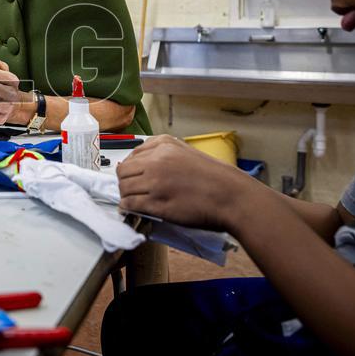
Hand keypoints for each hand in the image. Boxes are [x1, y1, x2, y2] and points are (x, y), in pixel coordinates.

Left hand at [116, 135, 256, 231]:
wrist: (231, 196)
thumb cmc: (214, 177)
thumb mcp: (186, 153)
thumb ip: (163, 154)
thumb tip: (140, 165)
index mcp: (163, 145)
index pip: (131, 155)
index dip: (131, 169)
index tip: (135, 178)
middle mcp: (156, 160)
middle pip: (123, 172)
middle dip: (126, 182)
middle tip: (133, 192)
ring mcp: (154, 182)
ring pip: (124, 188)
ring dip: (126, 196)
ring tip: (135, 202)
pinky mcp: (156, 203)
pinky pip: (130, 204)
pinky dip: (128, 208)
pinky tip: (134, 210)